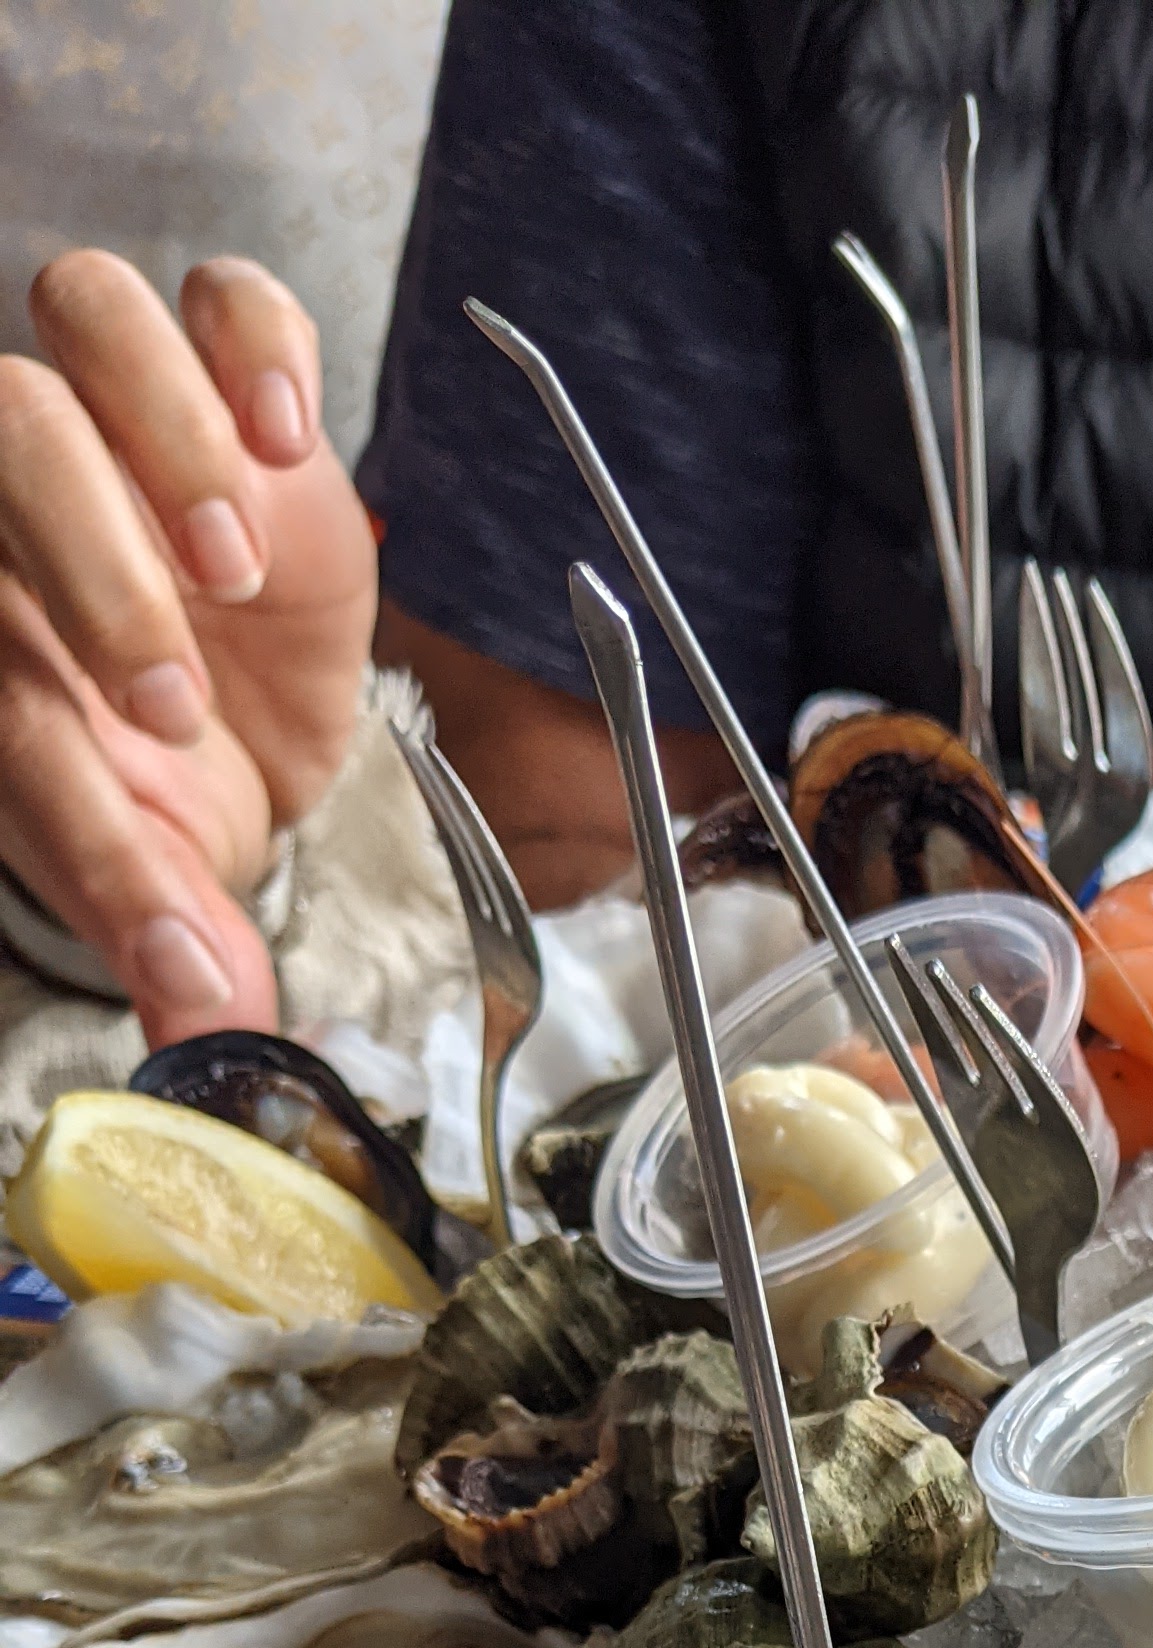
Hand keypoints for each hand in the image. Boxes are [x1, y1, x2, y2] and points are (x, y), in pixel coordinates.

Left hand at [0, 253, 376, 1039]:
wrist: (246, 749)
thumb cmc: (163, 794)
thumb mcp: (159, 873)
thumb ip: (160, 930)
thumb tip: (204, 1016)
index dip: (56, 644)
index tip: (151, 737)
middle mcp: (26, 492)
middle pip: (11, 422)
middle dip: (97, 557)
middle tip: (179, 687)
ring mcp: (126, 426)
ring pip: (91, 313)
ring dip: (171, 435)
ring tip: (238, 563)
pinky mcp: (233, 395)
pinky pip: (224, 294)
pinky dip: (257, 348)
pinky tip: (291, 443)